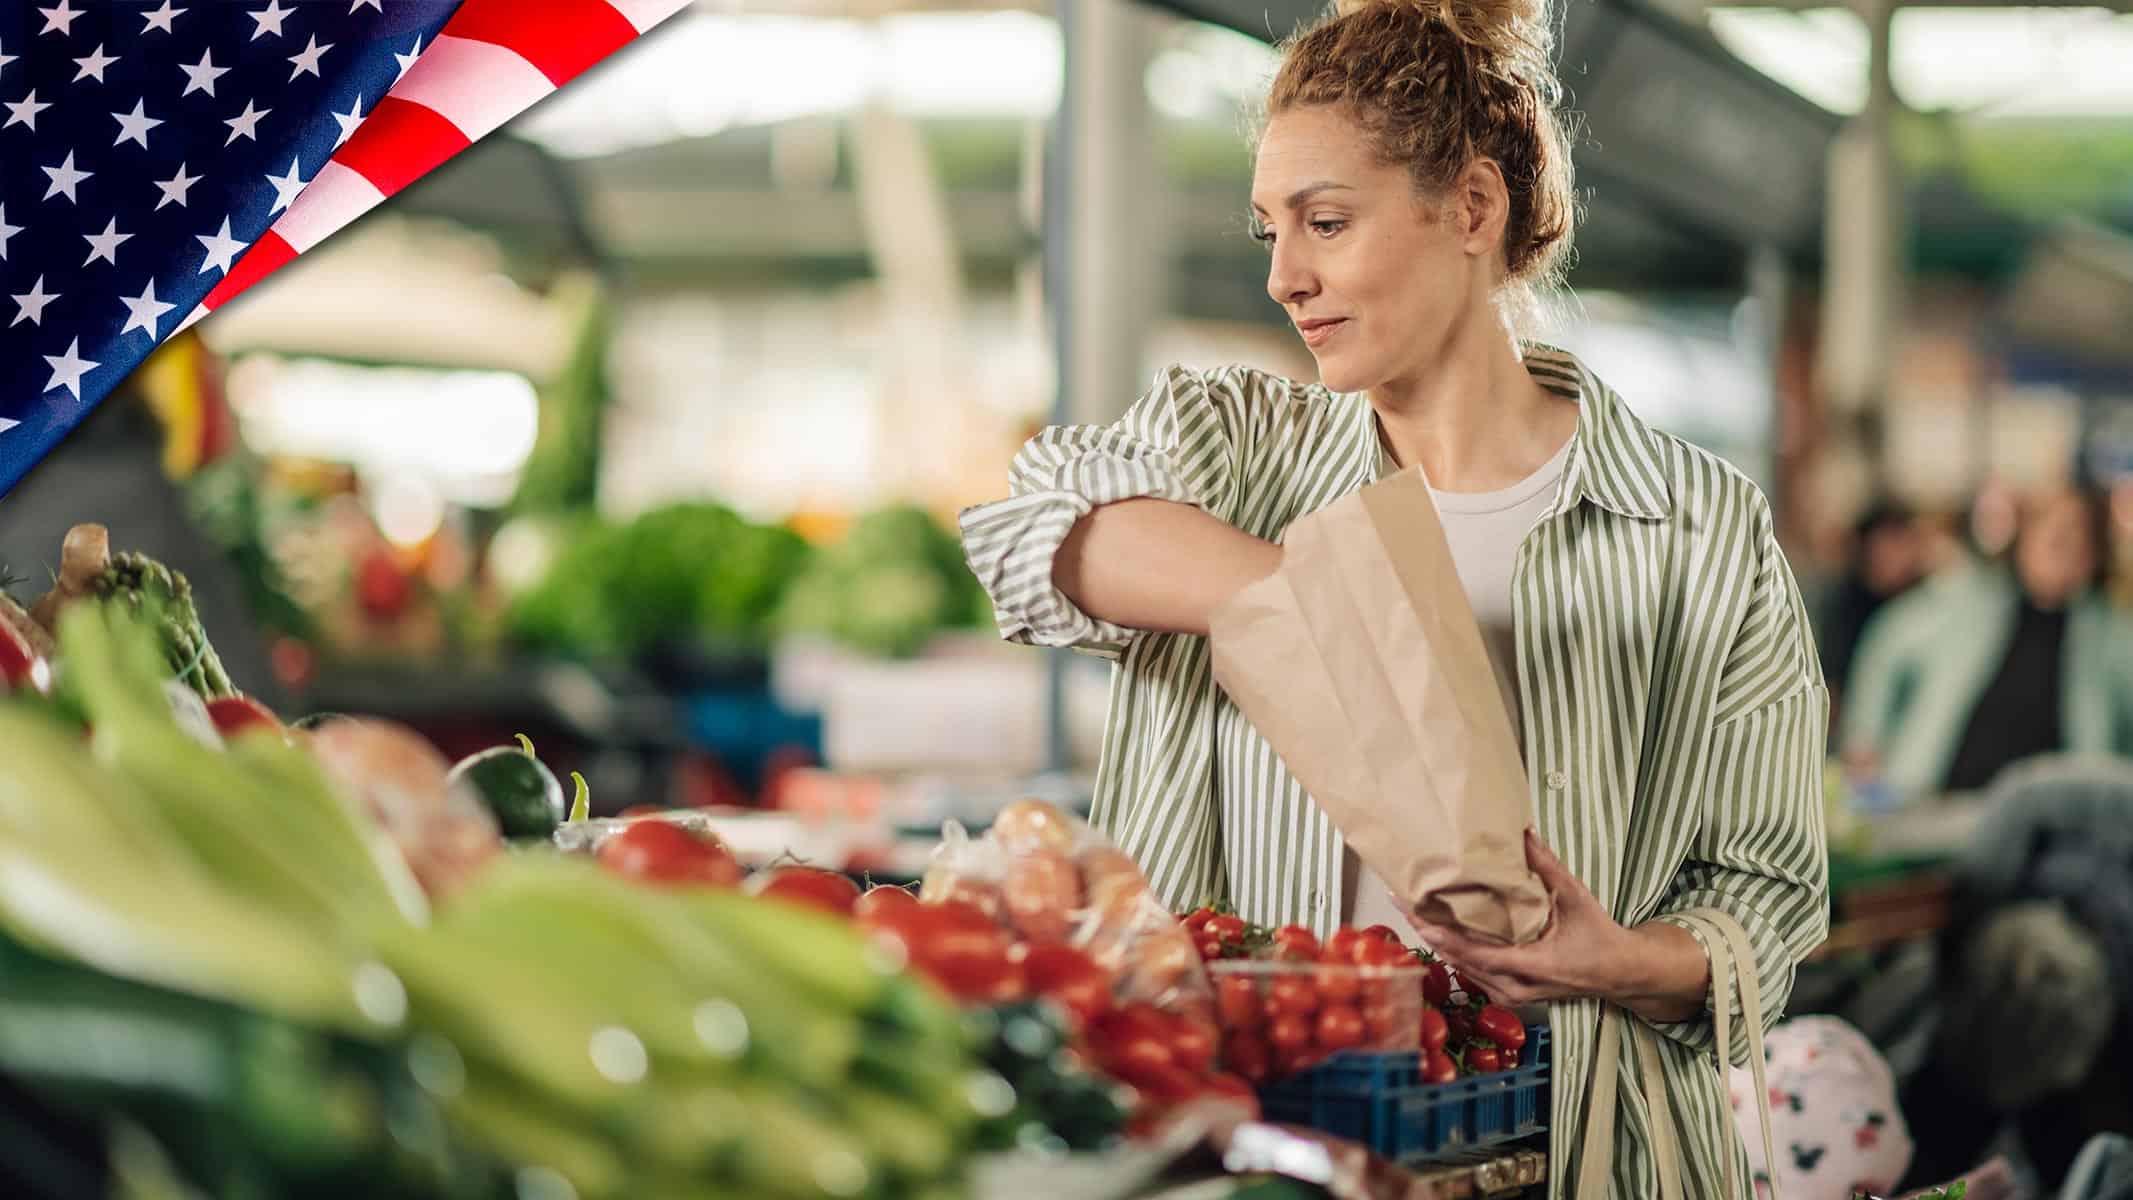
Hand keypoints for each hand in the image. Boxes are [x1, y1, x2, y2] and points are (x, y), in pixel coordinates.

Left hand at [1408, 829, 1635, 1006]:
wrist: (1619, 973)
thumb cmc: (1599, 937)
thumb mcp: (1577, 897)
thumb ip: (1548, 867)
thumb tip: (1524, 832)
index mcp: (1532, 966)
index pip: (1477, 953)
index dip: (1443, 935)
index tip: (1417, 914)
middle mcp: (1515, 987)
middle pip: (1459, 960)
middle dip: (1428, 931)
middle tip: (1401, 900)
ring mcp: (1509, 994)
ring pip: (1461, 967)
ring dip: (1436, 940)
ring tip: (1411, 909)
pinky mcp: (1506, 992)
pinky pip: (1471, 970)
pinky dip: (1452, 949)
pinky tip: (1436, 927)